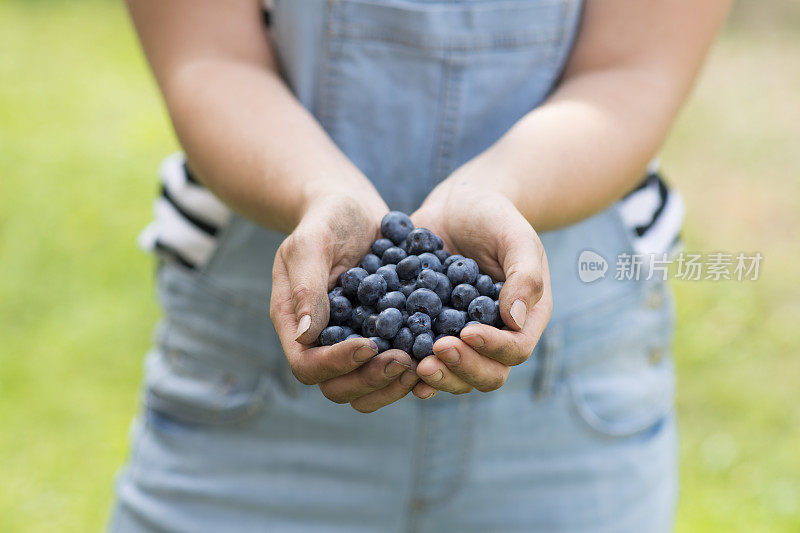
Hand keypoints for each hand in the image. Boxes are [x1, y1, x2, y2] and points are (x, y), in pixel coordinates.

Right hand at [270, 194, 420, 411]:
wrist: (354, 209)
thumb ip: (307, 286)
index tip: (369, 345)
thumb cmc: (327, 219)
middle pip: (339, 388)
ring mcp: (353, 342)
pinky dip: (415, 369)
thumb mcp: (312, 243)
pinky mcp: (383, 337)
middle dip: (371, 380)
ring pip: (368, 388)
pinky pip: (394, 367)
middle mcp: (323, 341)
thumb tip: (307, 336)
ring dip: (395, 384)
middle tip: (405, 361)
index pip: (307, 365)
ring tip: (424, 364)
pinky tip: (439, 357)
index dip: (336, 364)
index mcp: (295, 324)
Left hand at [408, 181, 551, 396]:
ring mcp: (460, 338)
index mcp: (524, 319)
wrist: (457, 206)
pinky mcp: (430, 331)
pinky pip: (422, 357)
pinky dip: (409, 363)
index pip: (515, 349)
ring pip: (454, 375)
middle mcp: (494, 337)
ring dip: (436, 375)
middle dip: (461, 369)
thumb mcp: (516, 237)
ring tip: (415, 364)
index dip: (493, 348)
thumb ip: (524, 276)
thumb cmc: (494, 217)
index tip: (466, 332)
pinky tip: (392, 359)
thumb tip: (516, 320)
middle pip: (486, 375)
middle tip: (434, 354)